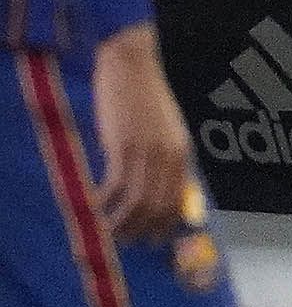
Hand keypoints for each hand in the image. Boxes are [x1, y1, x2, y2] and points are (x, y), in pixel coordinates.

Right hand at [88, 23, 191, 241]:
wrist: (132, 65)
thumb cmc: (145, 97)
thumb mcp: (167, 129)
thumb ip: (167, 156)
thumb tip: (159, 185)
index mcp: (182, 154)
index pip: (177, 201)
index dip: (165, 225)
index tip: (153, 239)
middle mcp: (168, 157)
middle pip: (157, 207)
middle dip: (142, 229)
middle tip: (126, 241)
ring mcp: (146, 151)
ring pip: (136, 201)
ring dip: (121, 221)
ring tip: (109, 231)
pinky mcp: (122, 145)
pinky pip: (114, 184)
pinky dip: (104, 200)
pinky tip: (94, 205)